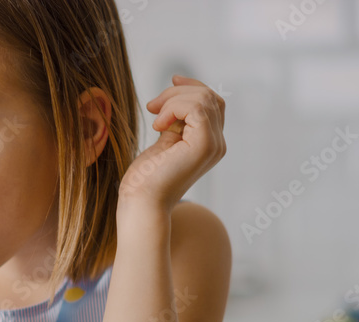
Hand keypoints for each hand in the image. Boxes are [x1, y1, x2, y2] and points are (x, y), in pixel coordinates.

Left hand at [119, 75, 225, 209]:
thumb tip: (176, 94)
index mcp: (209, 143)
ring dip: (173, 100)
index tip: (172, 81)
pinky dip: (173, 108)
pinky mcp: (203, 145)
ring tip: (154, 118)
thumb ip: (176, 122)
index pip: (212, 103)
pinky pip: (196, 108)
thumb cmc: (146, 178)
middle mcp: (217, 144)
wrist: (141, 202)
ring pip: (203, 99)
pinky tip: (158, 126)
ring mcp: (213, 145)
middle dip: (178, 92)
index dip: (193, 87)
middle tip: (152, 106)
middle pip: (209, 96)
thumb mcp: (165, 141)